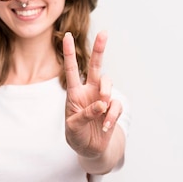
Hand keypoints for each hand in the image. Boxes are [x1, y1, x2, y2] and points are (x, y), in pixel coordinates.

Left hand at [63, 31, 122, 158]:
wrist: (90, 149)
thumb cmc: (76, 135)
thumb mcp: (73, 127)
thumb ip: (85, 114)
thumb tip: (102, 104)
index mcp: (74, 93)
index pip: (71, 69)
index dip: (68, 53)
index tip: (66, 36)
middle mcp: (89, 91)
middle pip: (96, 66)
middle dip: (99, 49)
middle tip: (104, 33)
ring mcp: (103, 98)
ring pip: (108, 83)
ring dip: (106, 93)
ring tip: (102, 108)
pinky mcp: (113, 108)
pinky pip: (116, 105)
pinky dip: (111, 116)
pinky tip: (105, 126)